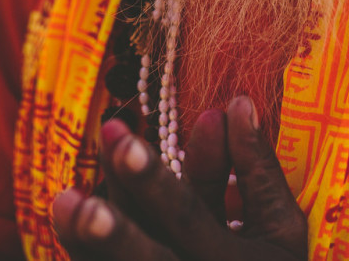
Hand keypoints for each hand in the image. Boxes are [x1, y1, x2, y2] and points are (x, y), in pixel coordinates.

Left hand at [51, 95, 307, 260]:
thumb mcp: (282, 226)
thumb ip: (259, 169)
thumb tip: (239, 103)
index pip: (186, 214)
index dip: (154, 182)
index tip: (125, 144)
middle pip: (145, 256)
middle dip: (107, 231)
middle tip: (70, 198)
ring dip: (85, 240)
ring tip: (65, 201)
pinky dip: (87, 250)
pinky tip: (74, 217)